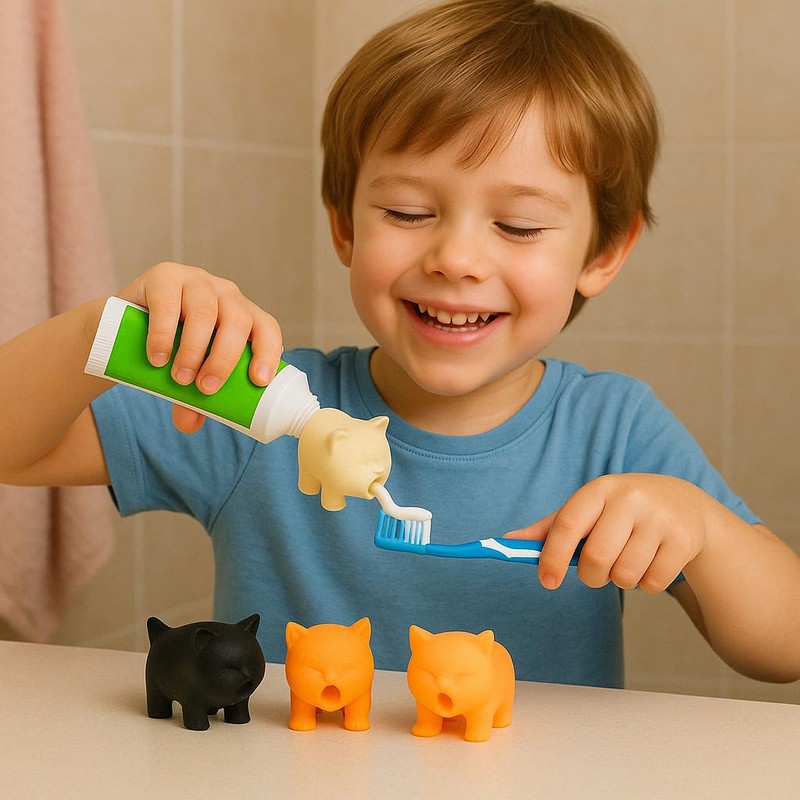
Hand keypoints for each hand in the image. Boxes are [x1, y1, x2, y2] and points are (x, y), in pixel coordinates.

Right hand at [118, 262, 282, 433]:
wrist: (123, 328)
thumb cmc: (171, 351)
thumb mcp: (186, 377)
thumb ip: (191, 400)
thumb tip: (189, 426)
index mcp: (242, 316)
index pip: (267, 328)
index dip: (268, 352)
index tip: (259, 381)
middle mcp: (225, 294)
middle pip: (238, 321)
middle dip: (225, 359)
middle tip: (205, 389)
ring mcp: (196, 281)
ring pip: (205, 312)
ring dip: (194, 350)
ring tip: (179, 378)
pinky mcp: (164, 276)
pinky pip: (169, 302)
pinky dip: (164, 333)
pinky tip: (158, 357)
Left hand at [505, 474, 710, 592]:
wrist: (683, 504)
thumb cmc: (621, 511)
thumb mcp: (589, 510)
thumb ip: (550, 527)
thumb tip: (508, 541)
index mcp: (599, 489)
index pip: (567, 525)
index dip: (551, 556)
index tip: (546, 581)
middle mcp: (630, 498)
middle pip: (595, 557)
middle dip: (590, 575)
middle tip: (595, 571)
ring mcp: (659, 518)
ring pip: (625, 574)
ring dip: (620, 580)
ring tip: (627, 561)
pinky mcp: (683, 540)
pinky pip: (653, 583)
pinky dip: (646, 584)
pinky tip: (651, 562)